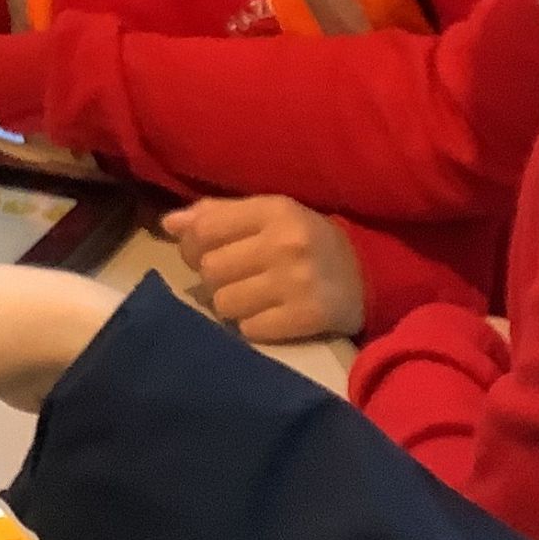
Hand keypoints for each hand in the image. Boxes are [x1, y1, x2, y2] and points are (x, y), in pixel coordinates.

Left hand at [160, 196, 365, 342]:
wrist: (369, 273)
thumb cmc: (307, 240)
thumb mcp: (270, 214)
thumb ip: (218, 214)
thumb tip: (169, 224)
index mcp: (275, 210)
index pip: (205, 228)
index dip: (192, 245)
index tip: (202, 253)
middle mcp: (285, 243)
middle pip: (209, 269)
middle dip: (213, 278)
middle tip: (234, 279)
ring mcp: (296, 282)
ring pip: (224, 303)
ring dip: (231, 305)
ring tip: (252, 298)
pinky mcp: (306, 317)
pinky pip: (250, 330)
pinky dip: (253, 327)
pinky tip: (270, 316)